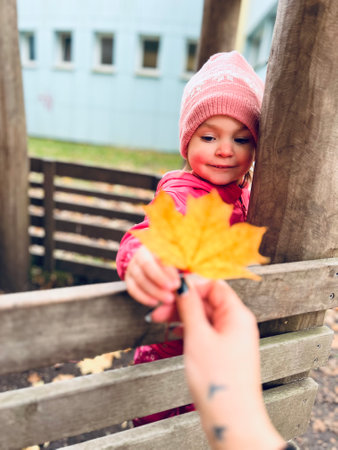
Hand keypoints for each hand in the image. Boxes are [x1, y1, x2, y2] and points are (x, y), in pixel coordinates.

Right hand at [125, 245, 179, 314]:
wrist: (147, 258)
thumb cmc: (168, 259)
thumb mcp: (177, 257)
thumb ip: (184, 263)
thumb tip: (196, 272)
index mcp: (155, 245)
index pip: (160, 255)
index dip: (169, 269)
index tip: (178, 281)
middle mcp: (141, 254)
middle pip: (147, 265)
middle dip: (160, 279)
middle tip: (173, 291)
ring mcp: (133, 266)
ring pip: (140, 278)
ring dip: (154, 291)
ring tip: (168, 300)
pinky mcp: (128, 279)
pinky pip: (132, 289)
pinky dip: (143, 297)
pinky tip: (154, 302)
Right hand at [176, 278, 284, 449]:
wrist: (231, 419)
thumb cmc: (219, 382)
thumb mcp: (198, 337)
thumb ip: (190, 308)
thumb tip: (184, 286)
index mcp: (237, 315)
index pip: (214, 285)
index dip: (192, 284)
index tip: (172, 288)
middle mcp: (236, 323)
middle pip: (207, 300)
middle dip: (182, 302)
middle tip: (160, 308)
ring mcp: (230, 338)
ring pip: (204, 316)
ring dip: (182, 316)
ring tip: (161, 320)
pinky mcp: (223, 351)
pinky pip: (205, 331)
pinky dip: (188, 329)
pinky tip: (174, 332)